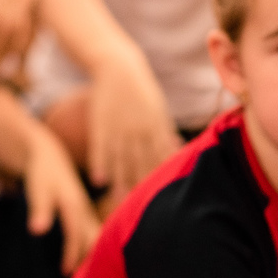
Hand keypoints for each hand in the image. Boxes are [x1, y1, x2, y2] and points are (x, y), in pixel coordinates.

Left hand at [23, 128, 100, 272]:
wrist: (50, 156)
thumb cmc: (41, 174)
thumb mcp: (38, 190)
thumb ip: (39, 210)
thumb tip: (37, 231)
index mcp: (74, 205)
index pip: (76, 235)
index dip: (72, 255)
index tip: (66, 273)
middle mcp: (84, 210)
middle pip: (93, 239)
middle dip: (91, 260)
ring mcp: (86, 211)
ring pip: (95, 237)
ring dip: (92, 255)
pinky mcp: (85, 212)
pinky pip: (92, 233)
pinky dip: (91, 247)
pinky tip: (86, 261)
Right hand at [88, 59, 180, 200]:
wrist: (118, 68)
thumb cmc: (141, 90)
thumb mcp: (158, 109)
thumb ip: (165, 131)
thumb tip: (177, 149)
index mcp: (156, 126)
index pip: (161, 157)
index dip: (162, 177)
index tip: (164, 199)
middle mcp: (139, 130)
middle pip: (141, 162)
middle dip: (142, 185)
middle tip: (142, 209)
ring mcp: (119, 128)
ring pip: (121, 159)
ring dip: (121, 181)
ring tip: (119, 201)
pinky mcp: (101, 125)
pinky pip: (100, 148)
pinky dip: (100, 164)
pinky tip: (100, 181)